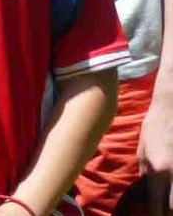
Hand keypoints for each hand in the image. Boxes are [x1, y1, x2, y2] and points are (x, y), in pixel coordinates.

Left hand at [139, 82, 172, 214]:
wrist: (172, 107)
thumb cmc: (155, 128)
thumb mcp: (143, 153)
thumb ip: (147, 176)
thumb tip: (149, 195)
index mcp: (158, 171)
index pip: (158, 207)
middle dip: (167, 213)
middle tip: (162, 210)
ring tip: (167, 201)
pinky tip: (172, 188)